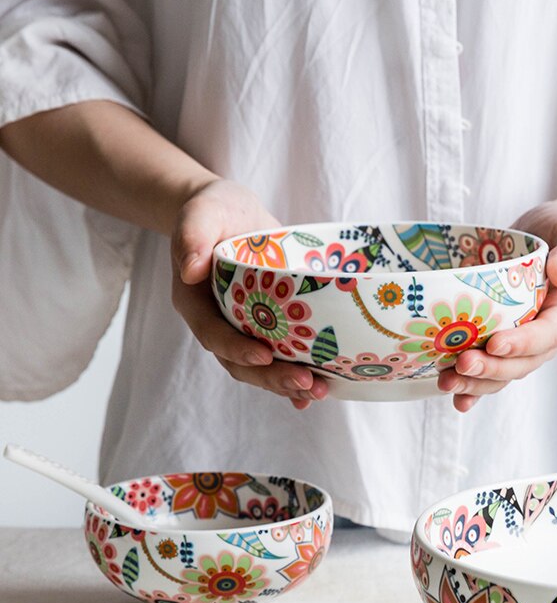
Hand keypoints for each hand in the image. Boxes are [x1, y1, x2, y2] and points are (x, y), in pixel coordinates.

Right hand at [170, 179, 328, 409]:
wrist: (234, 215)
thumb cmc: (216, 210)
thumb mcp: (203, 211)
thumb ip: (191, 234)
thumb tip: (190, 269)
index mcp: (197, 303)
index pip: (213, 334)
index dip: (237, 350)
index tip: (264, 356)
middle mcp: (219, 325)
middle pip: (241, 363)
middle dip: (272, 378)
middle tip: (305, 383)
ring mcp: (245, 332)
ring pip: (262, 369)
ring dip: (290, 385)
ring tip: (320, 391)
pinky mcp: (269, 332)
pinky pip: (281, 362)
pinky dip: (298, 380)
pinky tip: (321, 392)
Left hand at [437, 199, 556, 411]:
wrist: (551, 237)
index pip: (547, 335)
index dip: (522, 344)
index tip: (495, 344)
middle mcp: (547, 338)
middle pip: (521, 363)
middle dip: (491, 368)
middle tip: (462, 364)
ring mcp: (523, 344)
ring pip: (502, 373)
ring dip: (475, 382)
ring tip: (447, 383)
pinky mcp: (503, 343)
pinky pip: (489, 370)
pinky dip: (472, 387)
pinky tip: (452, 396)